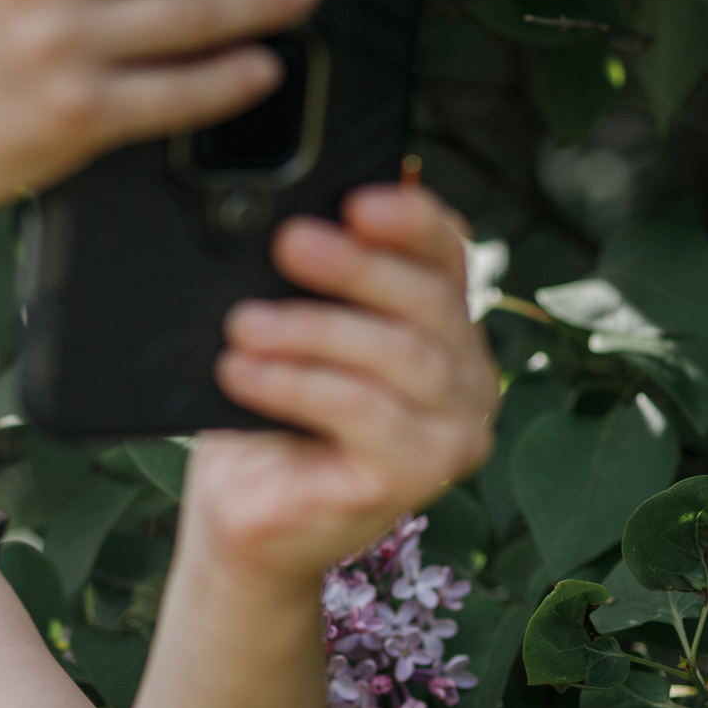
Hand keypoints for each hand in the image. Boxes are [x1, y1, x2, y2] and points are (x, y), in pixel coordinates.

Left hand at [191, 182, 501, 584]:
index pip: (444, 254)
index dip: (409, 220)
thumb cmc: (265, 412)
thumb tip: (293, 212)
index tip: (355, 199)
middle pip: (428, 299)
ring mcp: (453, 429)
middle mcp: (464, 373)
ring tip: (242, 324)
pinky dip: (299, 385)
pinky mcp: (420, 474)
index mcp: (440, 323)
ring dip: (313, 329)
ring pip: (401, 355)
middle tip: (285, 243)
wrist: (245, 508)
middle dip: (354, 266)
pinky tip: (243, 372)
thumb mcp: (281, 331)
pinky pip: (367, 412)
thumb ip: (304, 277)